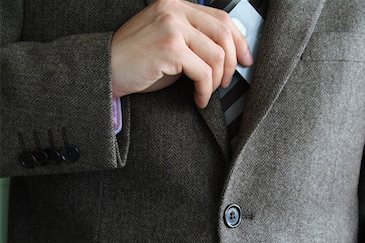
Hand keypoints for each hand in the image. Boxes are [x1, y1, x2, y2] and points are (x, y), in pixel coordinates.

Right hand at [111, 0, 252, 107]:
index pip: (221, 18)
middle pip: (224, 34)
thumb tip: (229, 54)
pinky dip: (205, 91)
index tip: (245, 60)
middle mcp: (175, 10)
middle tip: (227, 82)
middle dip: (233, 63)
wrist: (105, 70)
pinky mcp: (169, 48)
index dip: (239, 41)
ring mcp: (172, 27)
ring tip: (207, 92)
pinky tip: (199, 99)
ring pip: (217, 56)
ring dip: (217, 81)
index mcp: (177, 5)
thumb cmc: (137, 60)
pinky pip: (203, 73)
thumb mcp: (170, 42)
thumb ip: (195, 40)